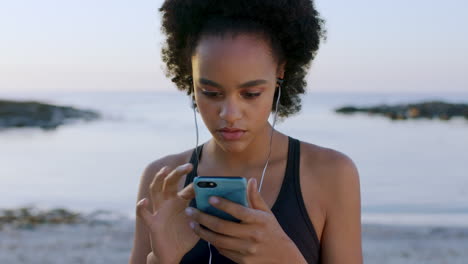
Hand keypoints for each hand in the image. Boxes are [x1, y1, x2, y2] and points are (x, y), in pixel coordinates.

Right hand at [136, 163, 198, 263]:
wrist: (173, 254)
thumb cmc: (186, 236)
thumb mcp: (198, 223)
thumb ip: (205, 213)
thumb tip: (218, 203)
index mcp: (181, 201)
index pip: (188, 188)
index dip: (197, 183)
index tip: (208, 179)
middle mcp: (169, 202)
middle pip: (170, 182)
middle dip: (178, 172)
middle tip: (189, 165)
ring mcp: (160, 211)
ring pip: (156, 190)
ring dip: (159, 179)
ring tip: (165, 170)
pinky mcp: (153, 223)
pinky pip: (144, 214)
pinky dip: (141, 207)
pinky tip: (143, 201)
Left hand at [185, 178, 306, 263]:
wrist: (282, 258)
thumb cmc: (272, 231)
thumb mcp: (267, 213)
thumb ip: (256, 197)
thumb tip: (250, 180)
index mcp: (258, 220)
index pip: (238, 211)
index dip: (223, 204)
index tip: (209, 198)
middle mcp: (252, 235)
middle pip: (222, 226)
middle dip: (203, 218)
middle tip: (190, 211)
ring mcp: (246, 249)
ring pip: (218, 240)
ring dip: (202, 231)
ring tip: (192, 223)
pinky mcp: (241, 260)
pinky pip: (222, 250)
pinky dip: (212, 242)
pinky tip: (204, 234)